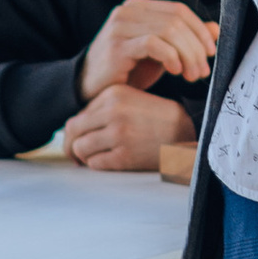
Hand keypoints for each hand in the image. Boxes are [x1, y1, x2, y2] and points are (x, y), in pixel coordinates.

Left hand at [64, 82, 188, 170]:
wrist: (187, 134)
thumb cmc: (157, 119)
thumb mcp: (132, 100)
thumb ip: (104, 108)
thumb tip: (73, 128)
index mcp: (114, 93)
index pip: (78, 114)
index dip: (77, 131)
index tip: (82, 139)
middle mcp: (113, 111)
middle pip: (72, 130)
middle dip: (70, 145)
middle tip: (75, 155)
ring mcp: (118, 134)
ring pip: (80, 148)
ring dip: (84, 157)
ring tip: (94, 159)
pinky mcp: (124, 155)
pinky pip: (95, 163)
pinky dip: (97, 165)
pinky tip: (108, 162)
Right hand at [77, 0, 218, 99]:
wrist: (90, 90)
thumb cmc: (127, 71)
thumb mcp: (161, 53)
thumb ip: (185, 39)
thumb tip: (215, 29)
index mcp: (139, 8)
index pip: (179, 10)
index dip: (200, 29)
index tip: (211, 52)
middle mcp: (128, 11)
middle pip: (177, 20)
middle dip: (196, 47)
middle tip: (202, 71)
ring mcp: (120, 26)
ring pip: (169, 31)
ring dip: (187, 54)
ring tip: (191, 75)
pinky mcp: (116, 45)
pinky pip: (154, 43)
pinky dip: (170, 56)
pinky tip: (175, 71)